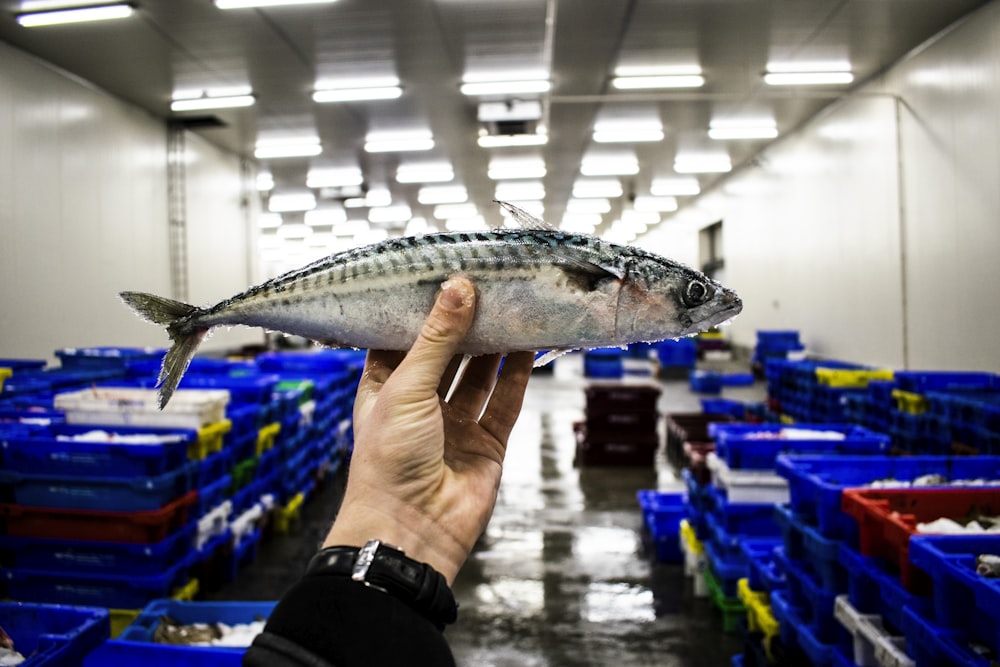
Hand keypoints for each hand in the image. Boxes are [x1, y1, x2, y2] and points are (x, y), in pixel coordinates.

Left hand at [322, 276, 534, 583]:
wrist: (410, 531)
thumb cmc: (387, 460)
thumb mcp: (406, 388)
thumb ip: (436, 338)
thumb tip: (458, 288)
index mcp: (385, 389)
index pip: (403, 340)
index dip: (422, 311)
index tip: (443, 276)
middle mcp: (419, 404)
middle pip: (447, 354)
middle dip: (465, 323)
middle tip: (486, 284)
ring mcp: (454, 424)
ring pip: (479, 375)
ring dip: (494, 345)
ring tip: (510, 306)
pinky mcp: (486, 443)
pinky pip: (505, 401)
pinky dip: (517, 374)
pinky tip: (527, 345)